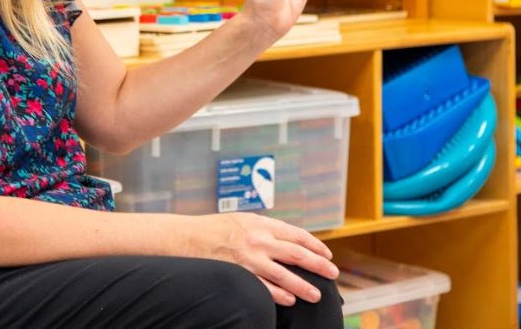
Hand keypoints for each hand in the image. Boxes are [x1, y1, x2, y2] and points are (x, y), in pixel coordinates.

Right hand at [199, 213, 337, 305]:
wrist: (187, 237)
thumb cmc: (215, 228)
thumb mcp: (243, 220)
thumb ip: (265, 228)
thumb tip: (287, 239)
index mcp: (261, 223)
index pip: (296, 234)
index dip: (315, 245)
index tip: (327, 253)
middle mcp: (258, 240)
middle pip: (297, 254)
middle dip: (318, 264)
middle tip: (333, 273)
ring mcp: (249, 258)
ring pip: (284, 274)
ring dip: (303, 285)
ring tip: (316, 294)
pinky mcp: (239, 273)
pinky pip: (264, 287)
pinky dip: (279, 295)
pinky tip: (290, 300)